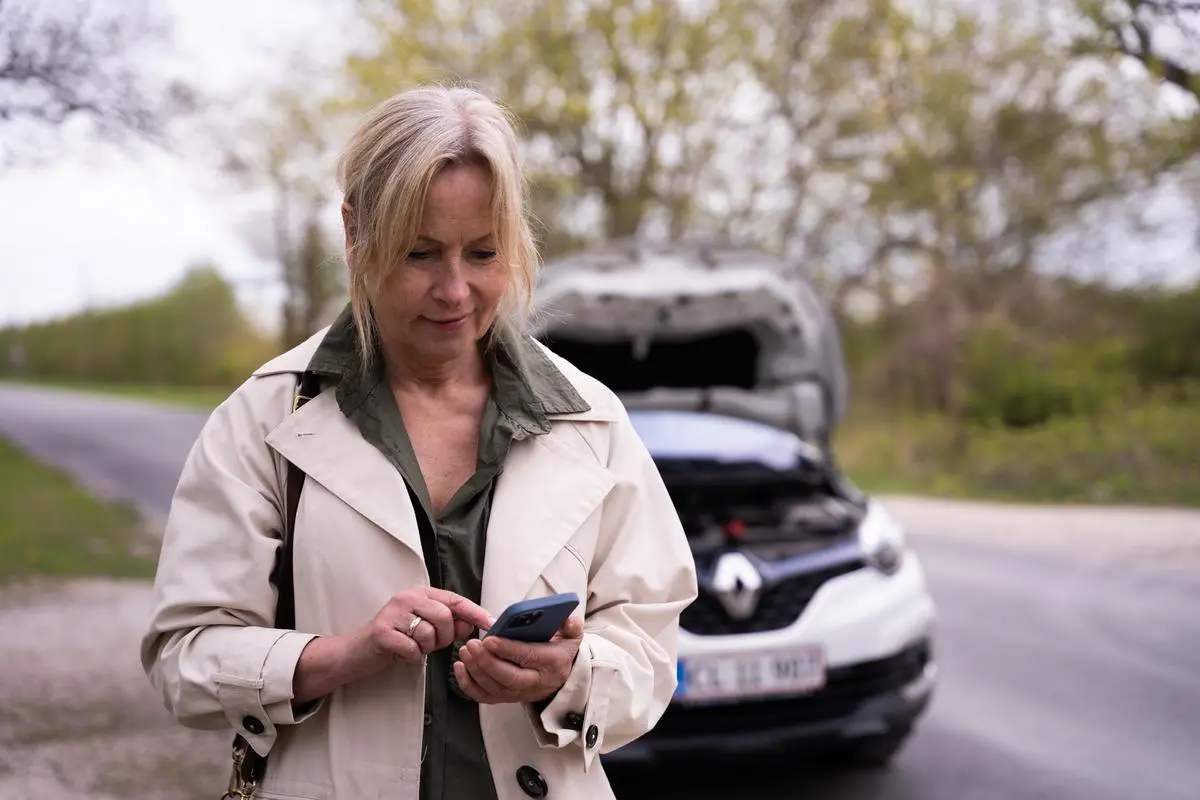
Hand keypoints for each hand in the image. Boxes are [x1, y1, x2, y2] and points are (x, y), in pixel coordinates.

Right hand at [353, 587, 494, 669]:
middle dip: (445, 636)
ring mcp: (393, 613)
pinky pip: (413, 648)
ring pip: (429, 633)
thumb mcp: (425, 627)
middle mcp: (407, 597)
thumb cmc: (396, 638)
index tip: (491, 623)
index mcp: (420, 593)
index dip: (475, 612)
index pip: (455, 600)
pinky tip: (404, 653)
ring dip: (427, 647)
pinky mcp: (383, 632)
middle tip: (433, 643)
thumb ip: (449, 624)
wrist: (358, 651)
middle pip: (444, 616)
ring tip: (415, 646)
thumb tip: (471, 624)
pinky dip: (412, 656)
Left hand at [453, 616, 583, 704]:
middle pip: (510, 678)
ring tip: (465, 651)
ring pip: (495, 689)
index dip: (508, 650)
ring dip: (476, 671)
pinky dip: (469, 685)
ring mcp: (521, 693)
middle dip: (488, 662)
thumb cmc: (560, 650)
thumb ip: (571, 625)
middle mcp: (536, 682)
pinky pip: (485, 697)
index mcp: (552, 663)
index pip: (529, 657)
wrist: (561, 675)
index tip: (490, 639)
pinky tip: (460, 667)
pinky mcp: (508, 698)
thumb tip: (566, 618)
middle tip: (473, 645)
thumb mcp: (572, 635)